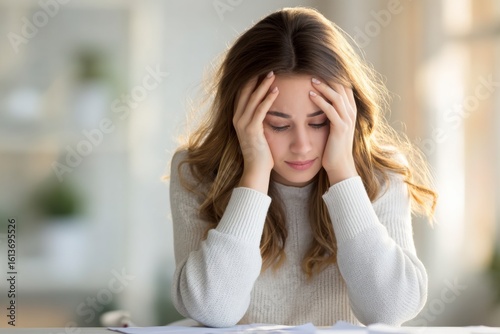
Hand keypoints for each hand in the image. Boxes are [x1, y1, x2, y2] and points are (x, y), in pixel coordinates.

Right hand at [233, 71, 278, 191]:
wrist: (256, 170)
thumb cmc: (260, 153)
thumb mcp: (257, 133)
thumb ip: (258, 120)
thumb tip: (266, 109)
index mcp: (237, 118)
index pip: (242, 94)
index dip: (250, 80)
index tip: (260, 69)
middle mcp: (237, 119)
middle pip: (245, 92)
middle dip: (255, 78)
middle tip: (267, 65)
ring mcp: (243, 124)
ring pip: (253, 99)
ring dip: (263, 85)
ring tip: (273, 73)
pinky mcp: (252, 130)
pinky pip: (260, 110)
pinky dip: (268, 99)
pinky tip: (276, 90)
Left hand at [309, 78, 357, 184]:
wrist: (340, 166)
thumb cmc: (333, 146)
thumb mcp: (333, 126)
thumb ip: (329, 112)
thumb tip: (318, 101)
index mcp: (350, 110)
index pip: (344, 86)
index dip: (333, 75)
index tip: (318, 67)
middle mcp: (351, 112)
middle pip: (341, 87)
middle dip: (328, 76)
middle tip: (312, 68)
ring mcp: (347, 120)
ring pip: (336, 96)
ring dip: (323, 86)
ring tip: (310, 78)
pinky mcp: (340, 128)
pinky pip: (330, 110)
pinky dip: (320, 101)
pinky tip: (310, 95)